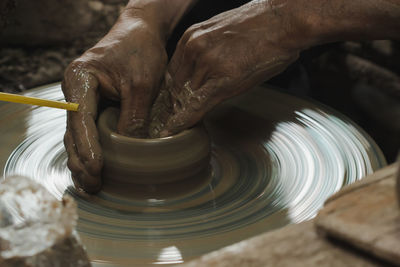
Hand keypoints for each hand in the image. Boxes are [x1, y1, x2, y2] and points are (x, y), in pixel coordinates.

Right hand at [62, 11, 166, 192]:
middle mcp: (76, 92)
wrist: (141, 34)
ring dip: (84, 161)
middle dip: (82, 160)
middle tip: (94, 185)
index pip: (80, 118)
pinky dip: (92, 152)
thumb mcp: (142, 84)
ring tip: (92, 186)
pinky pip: (90, 133)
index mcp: (80, 79)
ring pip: (79, 136)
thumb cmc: (140, 51)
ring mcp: (84, 101)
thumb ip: (134, 116)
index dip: (88, 146)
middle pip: (74, 132)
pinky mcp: (96, 107)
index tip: (97, 168)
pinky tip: (97, 170)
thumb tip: (131, 150)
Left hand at [149, 1, 302, 137]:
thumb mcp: (222, 32)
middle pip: (175, 86)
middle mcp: (194, 49)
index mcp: (191, 37)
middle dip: (174, 103)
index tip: (170, 102)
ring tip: (177, 125)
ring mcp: (207, 65)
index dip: (171, 90)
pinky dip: (185, 121)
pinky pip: (197, 105)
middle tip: (172, 117)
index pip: (172, 70)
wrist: (284, 20)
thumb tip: (203, 71)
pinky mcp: (222, 81)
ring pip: (186, 98)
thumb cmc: (260, 25)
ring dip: (182, 112)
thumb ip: (207, 50)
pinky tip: (175, 130)